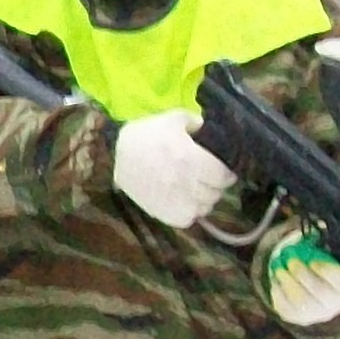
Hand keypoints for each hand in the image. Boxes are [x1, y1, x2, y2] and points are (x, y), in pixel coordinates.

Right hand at [112, 110, 235, 227]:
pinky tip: (185, 203)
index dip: (227, 174)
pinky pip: (187, 220)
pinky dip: (190, 213)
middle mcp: (185, 182)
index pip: (223, 176)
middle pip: (215, 193)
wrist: (112, 154)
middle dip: (216, 186)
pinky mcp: (161, 212)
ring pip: (203, 209)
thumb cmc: (144, 134)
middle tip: (210, 180)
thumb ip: (195, 121)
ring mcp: (173, 200)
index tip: (225, 171)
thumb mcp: (172, 118)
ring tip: (198, 192)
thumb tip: (206, 127)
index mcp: (191, 158)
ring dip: (204, 201)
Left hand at [266, 232, 339, 327]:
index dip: (327, 271)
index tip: (313, 259)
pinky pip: (286, 307)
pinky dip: (278, 292)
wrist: (325, 290)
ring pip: (301, 302)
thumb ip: (334, 241)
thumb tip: (323, 224)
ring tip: (278, 267)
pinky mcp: (300, 318)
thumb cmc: (333, 263)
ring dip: (287, 283)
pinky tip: (275, 278)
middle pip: (319, 292)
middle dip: (302, 275)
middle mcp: (339, 304)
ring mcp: (319, 314)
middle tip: (290, 259)